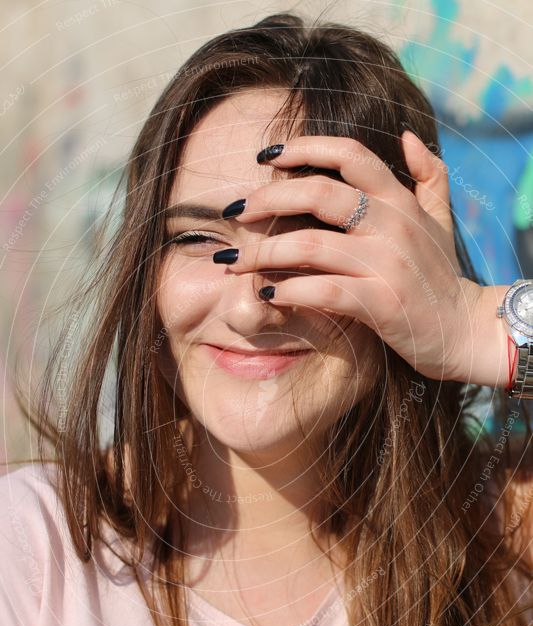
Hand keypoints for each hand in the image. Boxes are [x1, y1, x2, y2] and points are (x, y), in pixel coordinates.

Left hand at [214, 133, 508, 387]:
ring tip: (235, 262)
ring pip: (311, 247)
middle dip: (267, 200)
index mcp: (400, 200)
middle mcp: (393, 225)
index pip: (349, 155)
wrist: (465, 331)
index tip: (266, 156)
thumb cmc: (441, 276)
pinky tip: (267, 295)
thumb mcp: (440, 219)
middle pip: (319, 194)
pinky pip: (324, 291)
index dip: (304, 147)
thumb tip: (406, 136)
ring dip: (264, 254)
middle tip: (235, 213)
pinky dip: (289, 292)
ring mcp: (387, 264)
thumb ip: (428, 176)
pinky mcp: (381, 303)